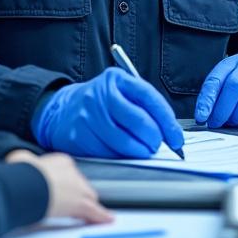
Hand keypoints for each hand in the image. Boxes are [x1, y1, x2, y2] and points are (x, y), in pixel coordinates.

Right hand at [7, 151, 111, 222]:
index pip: (70, 173)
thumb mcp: (20, 160)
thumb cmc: (22, 173)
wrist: (28, 184)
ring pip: (88, 198)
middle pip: (82, 185)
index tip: (61, 189)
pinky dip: (100, 216)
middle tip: (69, 204)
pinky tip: (106, 219)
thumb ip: (21, 159)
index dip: (67, 184)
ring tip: (84, 215)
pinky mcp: (80, 204)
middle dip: (78, 195)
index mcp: (61, 161)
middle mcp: (73, 173)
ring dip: (87, 206)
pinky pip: (94, 211)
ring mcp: (79, 188)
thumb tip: (16, 158)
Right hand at [32, 68, 183, 158]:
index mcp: (116, 80)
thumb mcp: (120, 92)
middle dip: (155, 139)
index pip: (149, 98)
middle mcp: (100, 95)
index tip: (176, 137)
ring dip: (140, 152)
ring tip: (143, 150)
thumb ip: (144, 106)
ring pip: (125, 142)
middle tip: (157, 145)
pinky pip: (109, 153)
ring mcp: (88, 116)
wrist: (62, 110)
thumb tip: (170, 133)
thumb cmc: (100, 103)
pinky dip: (122, 157)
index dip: (167, 121)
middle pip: (139, 122)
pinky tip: (123, 153)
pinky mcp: (79, 137)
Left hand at [194, 53, 237, 127]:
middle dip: (222, 108)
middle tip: (217, 123)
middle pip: (233, 85)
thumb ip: (220, 98)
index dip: (207, 99)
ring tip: (234, 121)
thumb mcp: (233, 90)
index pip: (215, 79)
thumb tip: (204, 116)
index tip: (202, 116)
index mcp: (232, 62)